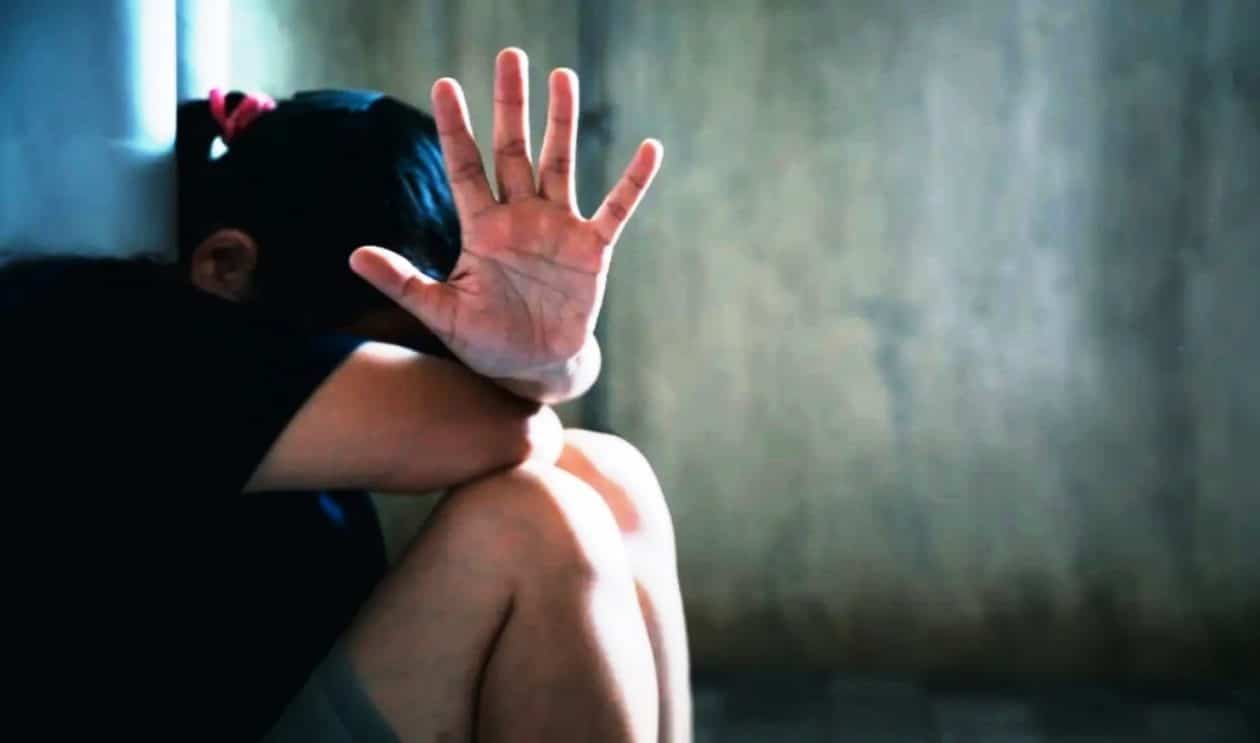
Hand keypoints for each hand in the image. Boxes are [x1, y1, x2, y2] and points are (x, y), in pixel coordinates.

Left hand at [350, 48, 661, 394]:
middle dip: (510, 105)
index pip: (465, 167)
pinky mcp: (593, 249)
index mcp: (481, 229)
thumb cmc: (485, 342)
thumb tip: (354, 256)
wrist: (534, 367)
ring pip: (559, 163)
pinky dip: (634, 181)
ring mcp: (558, 228)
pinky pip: (616, 208)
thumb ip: (403, 282)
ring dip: (562, 122)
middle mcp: (519, 217)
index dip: (454, 128)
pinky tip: (650, 149)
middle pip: (513, 149)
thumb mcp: (441, 312)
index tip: (444, 86)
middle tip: (510, 56)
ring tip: (562, 75)